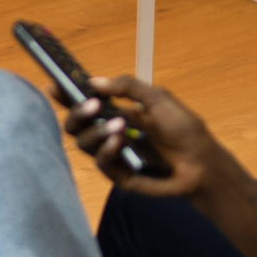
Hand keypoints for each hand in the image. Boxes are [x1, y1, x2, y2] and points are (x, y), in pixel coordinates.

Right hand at [63, 73, 223, 198]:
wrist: (203, 162)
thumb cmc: (184, 129)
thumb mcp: (158, 99)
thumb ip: (128, 87)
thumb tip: (94, 81)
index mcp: (115, 112)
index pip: (83, 103)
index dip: (65, 95)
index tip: (53, 85)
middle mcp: (108, 133)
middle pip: (74, 125)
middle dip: (76, 113)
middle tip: (92, 105)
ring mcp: (113, 155)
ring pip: (82, 143)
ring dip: (96, 131)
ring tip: (119, 125)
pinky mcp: (119, 175)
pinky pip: (101, 163)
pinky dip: (107, 150)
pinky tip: (119, 142)